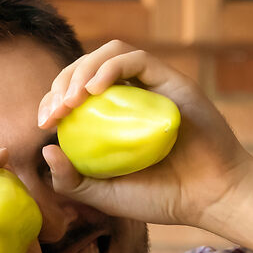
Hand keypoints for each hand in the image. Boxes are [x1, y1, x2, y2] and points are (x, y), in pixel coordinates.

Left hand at [37, 40, 252, 230]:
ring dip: (82, 70)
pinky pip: (135, 59)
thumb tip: (45, 149)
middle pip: (85, 68)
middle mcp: (127, 97)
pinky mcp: (169, 79)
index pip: (72, 94)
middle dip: (61, 83)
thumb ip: (71, 179)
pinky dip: (109, 67)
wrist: (207, 197)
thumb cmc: (157, 198)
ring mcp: (149, 86)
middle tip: (54, 112)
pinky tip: (94, 90)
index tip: (45, 123)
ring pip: (109, 53)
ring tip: (71, 100)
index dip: (52, 100)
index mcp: (109, 118)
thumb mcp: (102, 195)